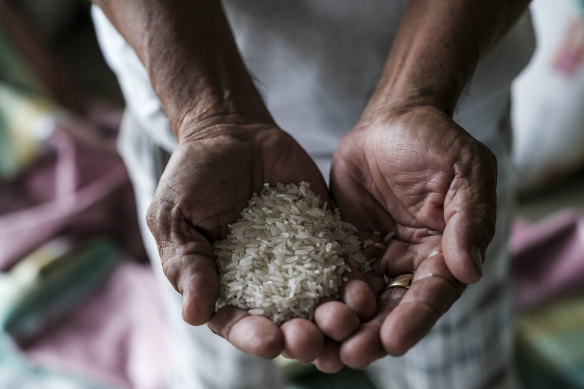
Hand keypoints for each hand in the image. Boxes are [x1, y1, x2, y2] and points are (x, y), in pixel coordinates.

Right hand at [146, 120, 373, 362]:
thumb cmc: (195, 176)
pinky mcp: (325, 239)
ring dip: (333, 316)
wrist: (234, 134)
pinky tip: (364, 288)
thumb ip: (187, 262)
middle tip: (312, 337)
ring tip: (345, 317)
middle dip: (300, 335)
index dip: (253, 336)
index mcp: (223, 286)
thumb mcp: (176, 216)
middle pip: (284, 322)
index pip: (237, 323)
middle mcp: (263, 283)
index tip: (270, 340)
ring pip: (319, 301)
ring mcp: (298, 263)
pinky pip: (342, 263)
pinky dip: (354, 280)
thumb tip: (195, 314)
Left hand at [330, 104, 497, 367]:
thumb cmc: (435, 141)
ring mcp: (375, 254)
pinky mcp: (344, 243)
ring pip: (359, 298)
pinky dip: (319, 296)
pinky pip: (331, 273)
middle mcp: (410, 261)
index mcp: (445, 251)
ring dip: (341, 325)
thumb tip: (468, 271)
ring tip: (319, 352)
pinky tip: (300, 316)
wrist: (392, 120)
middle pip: (392, 306)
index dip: (414, 317)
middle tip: (347, 356)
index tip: (392, 341)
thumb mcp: (465, 172)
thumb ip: (469, 219)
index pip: (432, 293)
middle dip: (371, 333)